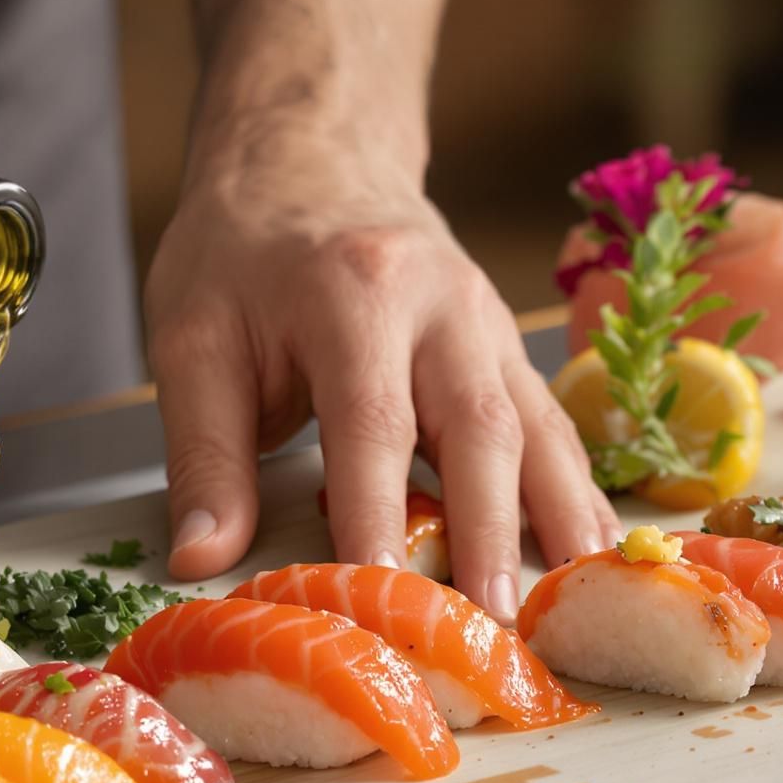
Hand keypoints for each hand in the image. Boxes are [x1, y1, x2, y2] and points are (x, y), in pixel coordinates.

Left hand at [144, 117, 617, 619]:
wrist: (309, 159)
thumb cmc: (242, 254)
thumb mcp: (193, 337)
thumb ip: (202, 453)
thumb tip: (200, 558)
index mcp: (352, 292)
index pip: (371, 420)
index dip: (377, 513)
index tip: (378, 594)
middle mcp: (440, 303)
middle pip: (479, 427)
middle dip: (491, 532)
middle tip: (495, 623)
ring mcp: (488, 323)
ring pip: (538, 427)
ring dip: (558, 520)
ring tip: (571, 600)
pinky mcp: (507, 347)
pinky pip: (552, 424)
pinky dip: (573, 491)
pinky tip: (590, 552)